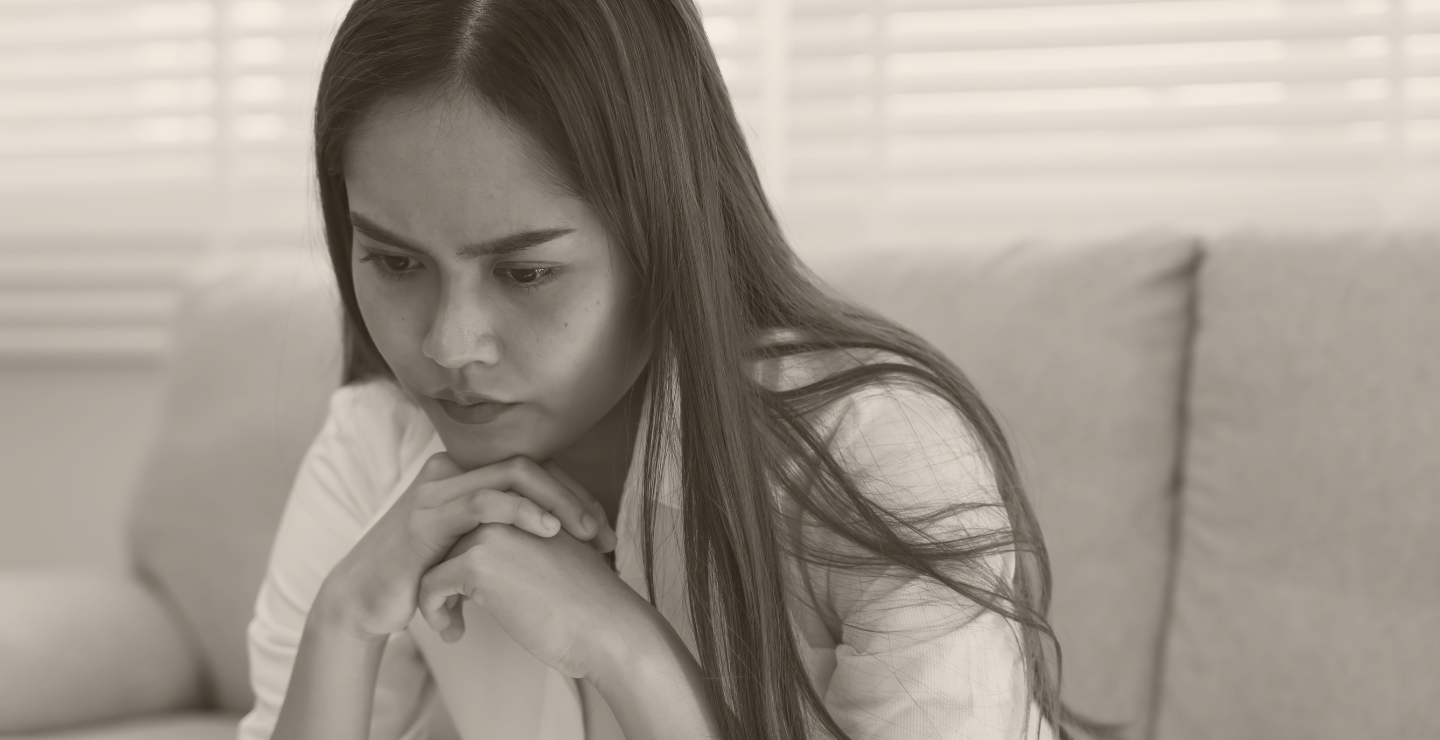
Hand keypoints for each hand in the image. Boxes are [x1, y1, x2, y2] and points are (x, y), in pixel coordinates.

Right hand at [314, 453, 618, 641]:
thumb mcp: (472, 549)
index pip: (534, 470)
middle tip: (605, 533)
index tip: (605, 531)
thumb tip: (565, 540)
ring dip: (559, 502)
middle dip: (575, 497)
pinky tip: (548, 531)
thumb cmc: (423, 577)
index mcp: (465, 474)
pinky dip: (523, 512)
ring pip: (514, 475)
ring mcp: (439, 488)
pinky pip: (485, 500)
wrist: (365, 601)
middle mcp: (451, 470)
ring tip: (587, 533)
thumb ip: (505, 535)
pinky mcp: (428, 514)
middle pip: (530, 466)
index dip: (575, 496)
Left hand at [417, 522, 656, 680]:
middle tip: (452, 607)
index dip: (463, 554)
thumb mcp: (557, 557)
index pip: (473, 522)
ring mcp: (490, 530)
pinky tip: (453, 632)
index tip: (463, 589)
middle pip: (450, 537)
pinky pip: (430, 585)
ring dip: (436, 594)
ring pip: (435, 559)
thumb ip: (525, 544)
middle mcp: (506, 507)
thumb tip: (483, 565)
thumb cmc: (589, 604)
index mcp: (528, 501)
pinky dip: (434, 612)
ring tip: (451, 621)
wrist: (609, 629)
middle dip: (445, 573)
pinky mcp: (478, 562)